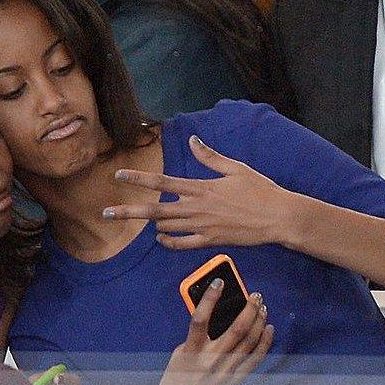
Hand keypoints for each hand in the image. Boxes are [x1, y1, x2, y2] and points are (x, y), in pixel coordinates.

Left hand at [105, 135, 296, 249]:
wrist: (278, 217)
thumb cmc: (260, 189)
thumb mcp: (235, 168)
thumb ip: (210, 157)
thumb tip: (193, 140)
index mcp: (201, 187)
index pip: (163, 182)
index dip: (138, 179)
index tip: (118, 176)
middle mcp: (197, 208)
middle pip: (155, 210)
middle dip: (128, 211)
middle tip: (106, 213)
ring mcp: (202, 227)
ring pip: (166, 227)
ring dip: (149, 225)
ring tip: (136, 221)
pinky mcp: (211, 241)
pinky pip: (183, 244)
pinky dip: (169, 242)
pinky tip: (161, 239)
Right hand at [144, 279, 272, 384]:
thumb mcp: (178, 356)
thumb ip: (193, 339)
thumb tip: (211, 321)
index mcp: (191, 352)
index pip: (200, 319)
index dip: (210, 298)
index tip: (219, 282)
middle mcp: (210, 361)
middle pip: (236, 329)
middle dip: (248, 309)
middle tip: (255, 295)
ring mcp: (224, 372)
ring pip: (249, 343)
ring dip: (258, 322)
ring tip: (262, 308)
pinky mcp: (233, 383)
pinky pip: (253, 360)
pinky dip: (263, 343)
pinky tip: (268, 331)